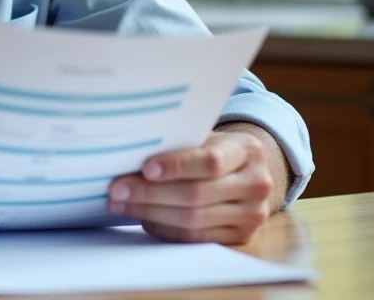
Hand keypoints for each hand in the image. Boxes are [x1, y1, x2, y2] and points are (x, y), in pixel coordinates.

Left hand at [107, 129, 277, 244]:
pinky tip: (143, 217)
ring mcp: (252, 214)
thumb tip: (129, 150)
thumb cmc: (215, 149)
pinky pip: (194, 237)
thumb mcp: (206, 136)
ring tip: (121, 204)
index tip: (145, 168)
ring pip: (193, 220)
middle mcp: (256, 184)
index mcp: (247, 150)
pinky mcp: (241, 236)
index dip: (176, 166)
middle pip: (196, 195)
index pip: (210, 161)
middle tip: (117, 189)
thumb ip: (179, 142)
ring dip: (150, 212)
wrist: (248, 173)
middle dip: (150, 193)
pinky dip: (164, 228)